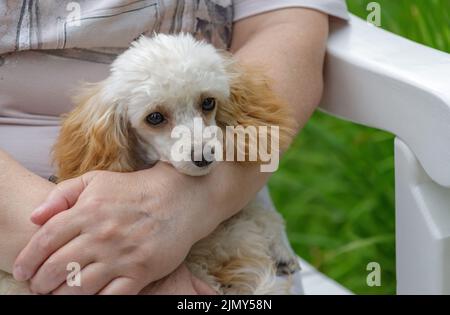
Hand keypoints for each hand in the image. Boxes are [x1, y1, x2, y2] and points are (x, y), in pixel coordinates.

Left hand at [13, 162, 219, 293]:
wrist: (179, 198)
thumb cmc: (134, 190)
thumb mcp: (97, 181)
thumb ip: (62, 194)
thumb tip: (34, 217)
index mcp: (89, 210)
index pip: (46, 239)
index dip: (28, 259)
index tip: (22, 271)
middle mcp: (102, 234)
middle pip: (57, 268)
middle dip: (40, 282)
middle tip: (39, 286)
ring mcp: (122, 255)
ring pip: (79, 288)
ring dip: (61, 295)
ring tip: (57, 294)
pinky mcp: (140, 271)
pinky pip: (109, 297)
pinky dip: (94, 302)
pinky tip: (87, 298)